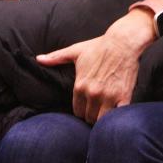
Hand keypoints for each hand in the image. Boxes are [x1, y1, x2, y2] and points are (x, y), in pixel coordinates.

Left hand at [37, 9, 153, 122]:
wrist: (123, 42)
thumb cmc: (99, 46)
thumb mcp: (76, 51)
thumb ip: (56, 57)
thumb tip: (39, 58)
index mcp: (79, 86)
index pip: (77, 111)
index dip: (82, 110)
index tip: (87, 107)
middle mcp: (92, 94)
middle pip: (88, 118)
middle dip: (92, 115)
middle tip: (97, 110)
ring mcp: (108, 96)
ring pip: (101, 120)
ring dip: (103, 118)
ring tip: (106, 113)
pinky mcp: (123, 96)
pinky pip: (117, 115)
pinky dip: (117, 116)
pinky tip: (117, 111)